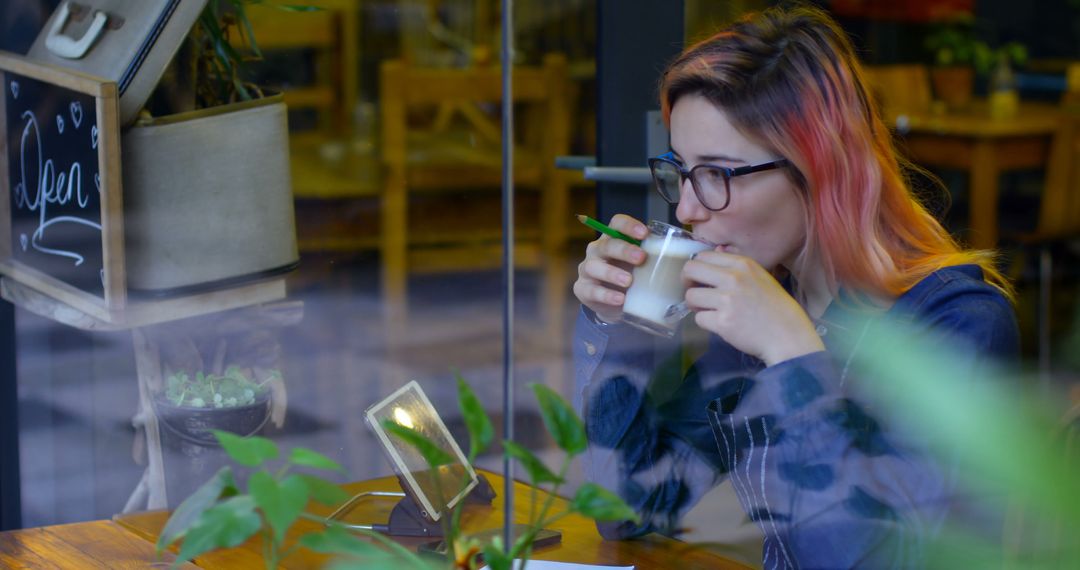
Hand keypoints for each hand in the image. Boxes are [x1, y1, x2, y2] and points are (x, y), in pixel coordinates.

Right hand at [573, 214, 649, 323]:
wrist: (617, 303)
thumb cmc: (633, 276)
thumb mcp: (643, 264)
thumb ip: (656, 255)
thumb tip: (686, 251)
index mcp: (613, 238)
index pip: (616, 223)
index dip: (629, 226)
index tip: (644, 234)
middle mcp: (597, 250)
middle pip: (607, 244)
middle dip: (624, 250)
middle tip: (641, 258)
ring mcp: (588, 269)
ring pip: (594, 266)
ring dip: (612, 273)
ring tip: (628, 282)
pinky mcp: (583, 289)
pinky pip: (591, 290)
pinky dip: (606, 295)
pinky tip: (620, 299)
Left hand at [683, 251, 823, 365]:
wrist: (787, 335)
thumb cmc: (775, 308)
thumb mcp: (760, 277)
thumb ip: (736, 267)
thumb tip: (713, 253)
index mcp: (743, 264)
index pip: (703, 256)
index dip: (696, 268)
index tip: (699, 279)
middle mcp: (733, 278)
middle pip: (690, 270)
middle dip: (686, 283)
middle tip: (695, 293)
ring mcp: (727, 300)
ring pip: (690, 296)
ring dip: (695, 306)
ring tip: (710, 311)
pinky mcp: (723, 322)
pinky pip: (698, 319)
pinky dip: (706, 323)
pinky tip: (720, 325)